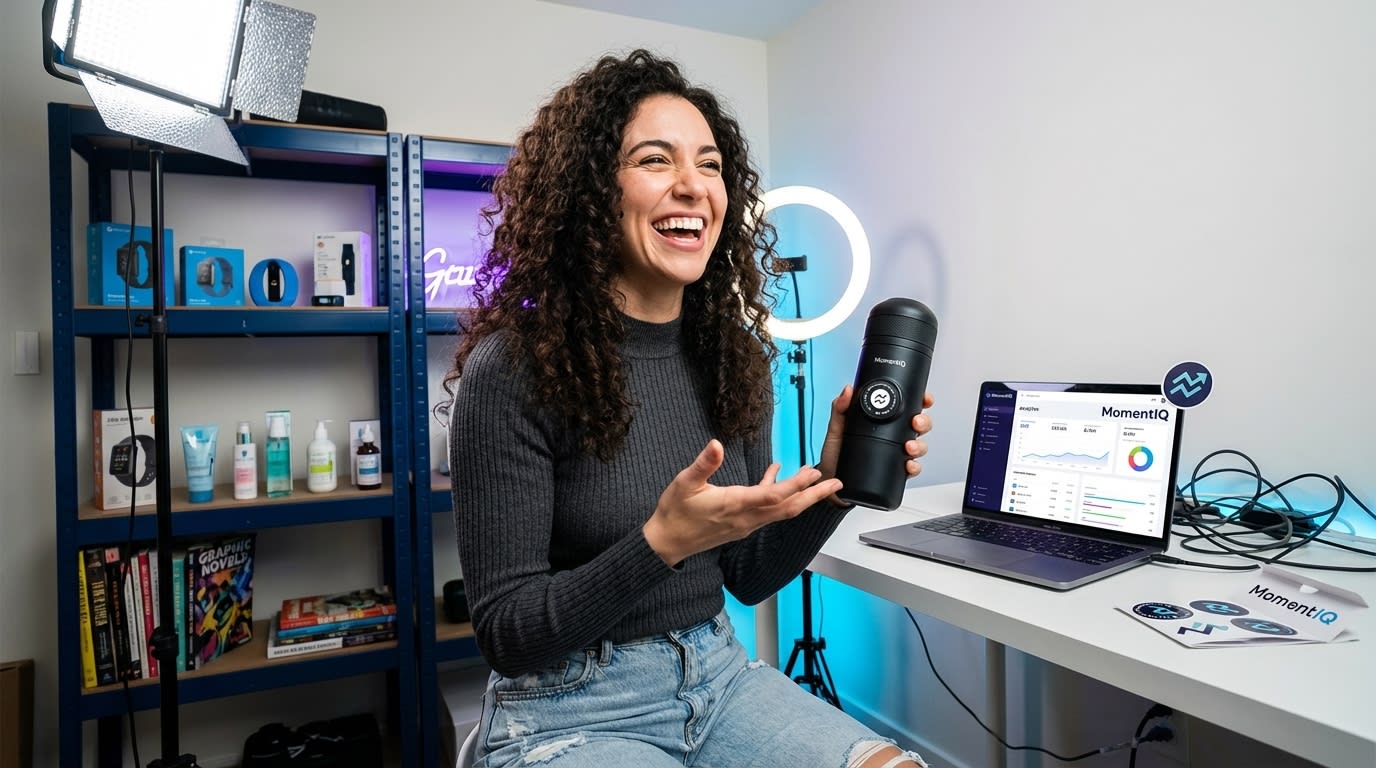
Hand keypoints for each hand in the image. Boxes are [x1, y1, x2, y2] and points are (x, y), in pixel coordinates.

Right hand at [642, 439, 842, 566]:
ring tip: (817, 479)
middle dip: (814, 496)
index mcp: (735, 505)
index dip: (796, 485)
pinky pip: (768, 510)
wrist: (666, 543)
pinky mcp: (742, 524)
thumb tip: (716, 444)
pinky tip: (776, 473)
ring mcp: (746, 523)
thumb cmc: (674, 513)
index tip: (815, 474)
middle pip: (788, 508)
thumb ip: (703, 464)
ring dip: (802, 496)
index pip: (773, 496)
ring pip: (782, 511)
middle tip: (836, 483)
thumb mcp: (683, 483)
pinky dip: (779, 494)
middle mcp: (747, 518)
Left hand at [816, 386, 933, 500]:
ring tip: (909, 447)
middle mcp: (894, 436)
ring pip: (919, 447)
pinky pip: (912, 469)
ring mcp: (896, 453)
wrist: (831, 478)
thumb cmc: (836, 452)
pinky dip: (914, 467)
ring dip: (920, 445)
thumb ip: (841, 407)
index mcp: (885, 421)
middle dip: (923, 422)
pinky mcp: (895, 471)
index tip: (925, 399)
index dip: (921, 401)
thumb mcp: (837, 427)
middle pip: (920, 426)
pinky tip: (908, 465)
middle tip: (915, 422)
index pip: (909, 407)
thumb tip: (848, 390)